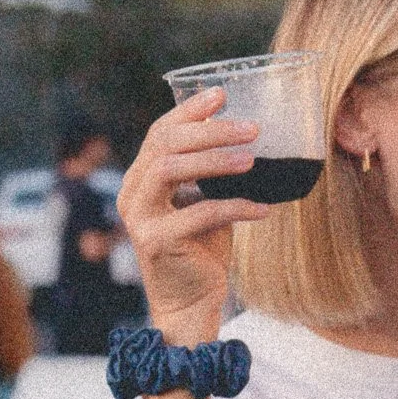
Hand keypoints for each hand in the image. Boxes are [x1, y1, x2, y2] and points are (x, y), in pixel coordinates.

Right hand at [116, 88, 271, 347]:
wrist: (188, 304)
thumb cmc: (201, 250)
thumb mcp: (205, 202)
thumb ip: (211, 175)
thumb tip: (248, 138)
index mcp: (142, 178)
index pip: (160, 132)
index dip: (189, 110)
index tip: (222, 94)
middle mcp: (134, 193)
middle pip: (165, 144)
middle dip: (210, 131)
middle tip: (252, 129)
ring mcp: (140, 218)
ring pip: (170, 170)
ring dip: (215, 160)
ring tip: (252, 160)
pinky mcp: (157, 243)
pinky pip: (198, 214)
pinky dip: (235, 207)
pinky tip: (263, 209)